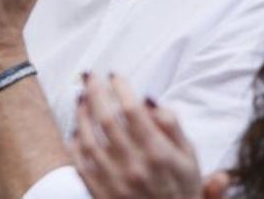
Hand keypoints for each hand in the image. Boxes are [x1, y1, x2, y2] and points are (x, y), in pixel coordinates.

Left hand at [72, 74, 201, 198]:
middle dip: (96, 93)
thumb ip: (172, 126)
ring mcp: (115, 181)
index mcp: (158, 154)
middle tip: (91, 77)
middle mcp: (134, 166)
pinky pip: (80, 164)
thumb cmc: (181, 189)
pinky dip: (74, 144)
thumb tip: (149, 101)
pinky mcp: (102, 193)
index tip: (115, 76)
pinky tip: (75, 130)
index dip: (120, 89)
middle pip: (106, 119)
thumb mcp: (189, 157)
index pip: (133, 111)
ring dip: (81, 115)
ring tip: (81, 98)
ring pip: (88, 139)